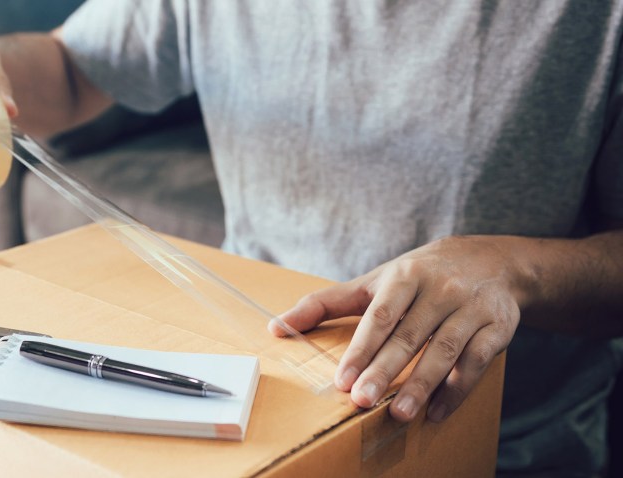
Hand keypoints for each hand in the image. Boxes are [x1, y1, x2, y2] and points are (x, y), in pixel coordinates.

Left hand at [275, 236, 522, 422]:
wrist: (490, 259)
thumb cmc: (417, 276)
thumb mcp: (373, 282)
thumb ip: (325, 304)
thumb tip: (275, 327)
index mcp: (405, 276)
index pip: (380, 316)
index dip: (361, 349)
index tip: (343, 380)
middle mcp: (440, 289)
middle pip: (409, 336)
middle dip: (385, 371)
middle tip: (363, 401)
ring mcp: (472, 307)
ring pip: (445, 351)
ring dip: (422, 385)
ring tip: (398, 414)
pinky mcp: (498, 326)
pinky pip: (477, 362)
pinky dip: (456, 391)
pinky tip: (434, 412)